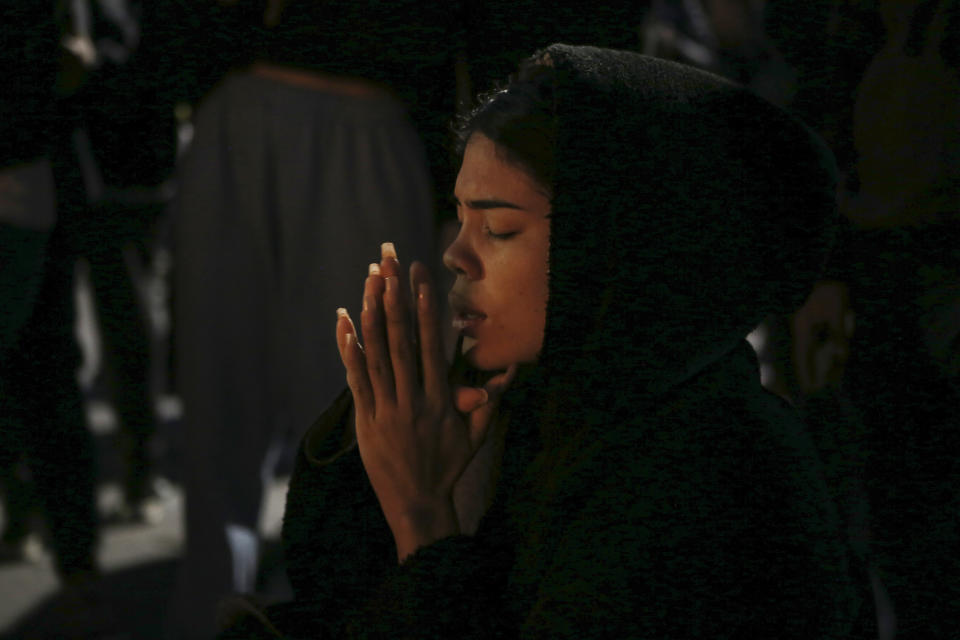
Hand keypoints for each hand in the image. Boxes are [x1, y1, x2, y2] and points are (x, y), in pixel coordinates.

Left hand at [336, 243, 514, 560]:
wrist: (418, 504)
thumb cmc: (449, 466)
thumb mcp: (476, 435)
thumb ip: (488, 401)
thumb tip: (507, 374)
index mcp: (439, 400)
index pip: (430, 345)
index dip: (424, 310)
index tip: (420, 279)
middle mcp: (411, 400)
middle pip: (400, 341)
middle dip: (394, 298)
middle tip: (389, 263)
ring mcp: (386, 410)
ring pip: (376, 356)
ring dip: (371, 315)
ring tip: (368, 281)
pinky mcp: (366, 421)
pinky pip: (356, 381)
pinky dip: (349, 351)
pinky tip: (344, 323)